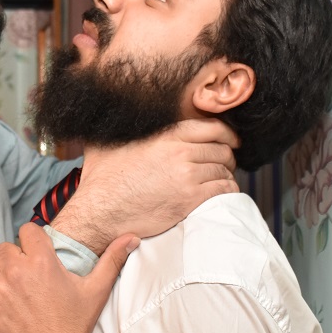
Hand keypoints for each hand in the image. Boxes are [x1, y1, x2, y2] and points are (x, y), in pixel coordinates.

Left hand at [0, 223, 137, 332]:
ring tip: (14, 299)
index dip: (31, 244)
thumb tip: (132, 237)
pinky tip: (0, 310)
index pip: (27, 231)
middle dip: (14, 262)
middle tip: (27, 283)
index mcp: (42, 261)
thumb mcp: (96, 291)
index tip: (36, 259)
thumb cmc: (74, 326)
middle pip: (5, 250)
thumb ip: (113, 260)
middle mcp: (16, 271)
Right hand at [51, 118, 238, 252]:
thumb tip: (112, 120)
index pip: (212, 128)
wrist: (100, 212)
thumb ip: (120, 130)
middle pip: (222, 150)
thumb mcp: (108, 144)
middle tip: (223, 165)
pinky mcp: (190, 200)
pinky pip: (223, 190)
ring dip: (225, 176)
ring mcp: (187, 177)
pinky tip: (221, 194)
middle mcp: (180, 153)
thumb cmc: (101, 181)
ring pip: (224, 171)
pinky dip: (227, 191)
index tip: (231, 141)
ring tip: (219, 181)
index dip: (227, 134)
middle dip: (227, 157)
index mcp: (165, 136)